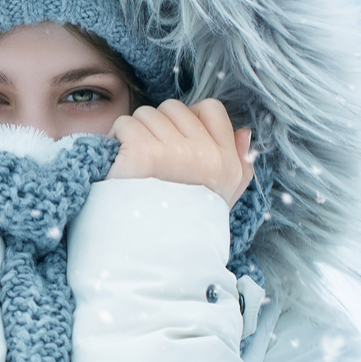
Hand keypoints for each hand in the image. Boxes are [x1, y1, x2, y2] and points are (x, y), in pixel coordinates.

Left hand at [106, 99, 253, 208]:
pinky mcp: (142, 153)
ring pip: (145, 114)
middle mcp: (204, 154)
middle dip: (157, 127)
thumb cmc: (182, 222)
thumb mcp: (222, 198)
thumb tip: (244, 131)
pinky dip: (116, 141)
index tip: (175, 143)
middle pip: (172, 108)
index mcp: (225, 162)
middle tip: (152, 161)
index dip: (189, 119)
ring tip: (135, 166)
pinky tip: (120, 164)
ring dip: (134, 134)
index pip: (211, 109)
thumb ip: (240, 164)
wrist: (150, 253)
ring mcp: (173, 152)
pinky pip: (124, 125)